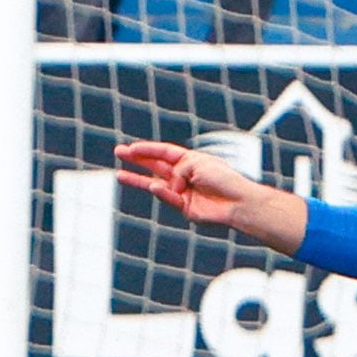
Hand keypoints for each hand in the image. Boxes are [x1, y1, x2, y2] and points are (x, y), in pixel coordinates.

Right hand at [114, 139, 295, 245]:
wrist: (238, 202)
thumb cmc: (223, 179)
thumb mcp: (197, 164)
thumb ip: (177, 170)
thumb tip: (164, 185)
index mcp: (190, 161)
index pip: (164, 152)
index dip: (147, 149)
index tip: (130, 148)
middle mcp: (185, 175)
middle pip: (156, 165)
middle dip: (137, 160)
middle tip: (118, 153)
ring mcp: (183, 192)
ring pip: (155, 184)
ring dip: (137, 179)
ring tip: (119, 175)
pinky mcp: (185, 208)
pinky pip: (168, 198)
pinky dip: (161, 192)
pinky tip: (153, 186)